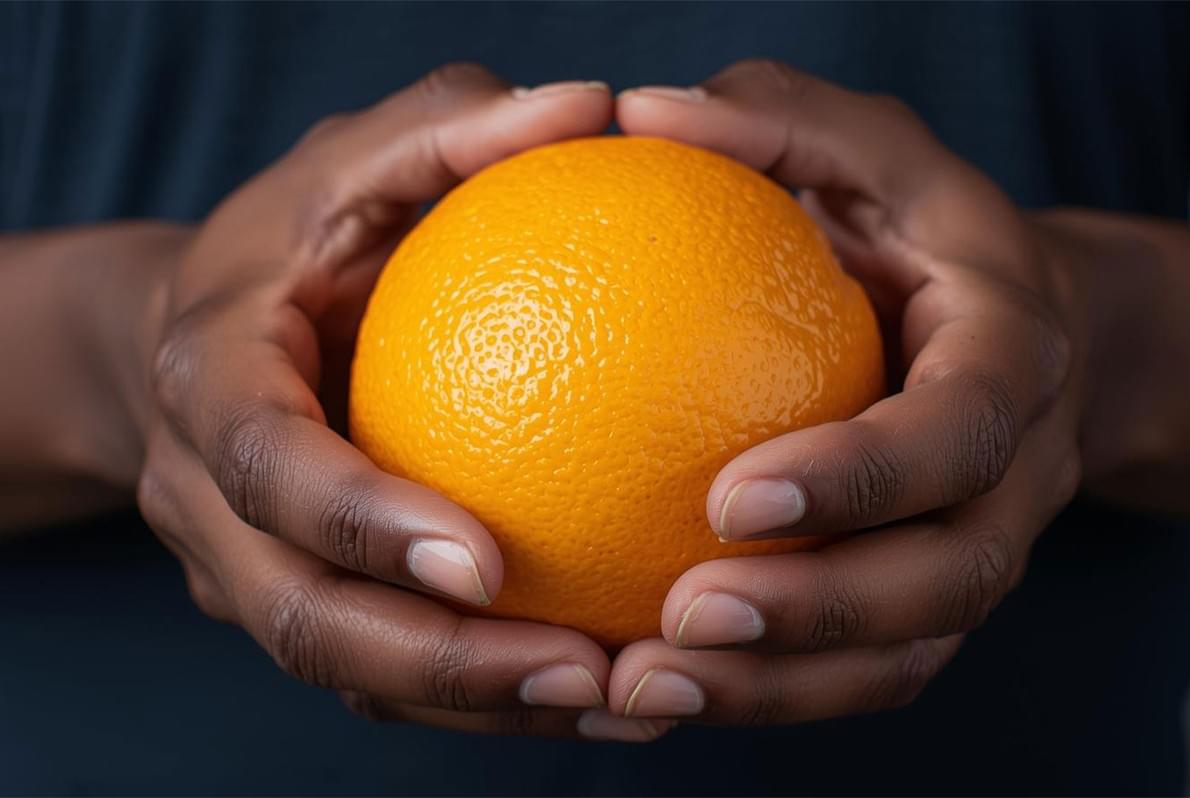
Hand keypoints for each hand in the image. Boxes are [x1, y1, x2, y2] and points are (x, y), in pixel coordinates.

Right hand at [132, 64, 667, 740]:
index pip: (270, 471)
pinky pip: (384, 673)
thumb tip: (592, 107)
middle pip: (306, 620)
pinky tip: (596, 683)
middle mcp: (210, 500)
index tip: (487, 562)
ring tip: (618, 700)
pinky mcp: (297, 598)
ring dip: (479, 706)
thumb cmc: (291, 233)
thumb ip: (452, 131)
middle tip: (586, 674)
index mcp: (210, 386)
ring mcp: (244, 567)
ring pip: (349, 673)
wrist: (192, 331)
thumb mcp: (352, 159)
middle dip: (443, 668)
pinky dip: (480, 695)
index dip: (363, 525)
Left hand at [605, 60, 1085, 722]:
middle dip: (818, 617)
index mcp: (1008, 363)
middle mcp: (1010, 476)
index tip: (731, 497)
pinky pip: (857, 670)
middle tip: (680, 621)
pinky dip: (765, 693)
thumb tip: (640, 112)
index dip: (864, 480)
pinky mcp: (923, 597)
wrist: (1015, 325)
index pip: (958, 437)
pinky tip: (654, 684)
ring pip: (901, 655)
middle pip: (945, 580)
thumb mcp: (868, 149)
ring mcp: (973, 548)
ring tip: (645, 689)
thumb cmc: (920, 228)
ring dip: (778, 688)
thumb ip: (774, 121)